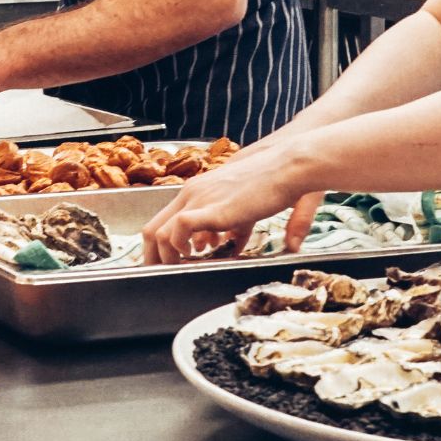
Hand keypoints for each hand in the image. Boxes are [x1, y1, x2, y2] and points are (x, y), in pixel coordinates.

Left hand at [141, 141, 321, 263]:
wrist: (288, 166)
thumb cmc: (272, 183)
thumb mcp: (245, 209)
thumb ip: (233, 228)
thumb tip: (228, 245)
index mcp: (198, 189)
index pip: (163, 219)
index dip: (160, 245)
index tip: (166, 263)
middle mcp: (192, 192)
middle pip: (152, 228)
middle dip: (154, 257)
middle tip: (162, 274)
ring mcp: (199, 198)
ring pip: (159, 232)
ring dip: (165, 258)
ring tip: (177, 272)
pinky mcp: (212, 208)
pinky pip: (179, 229)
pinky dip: (180, 247)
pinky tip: (194, 256)